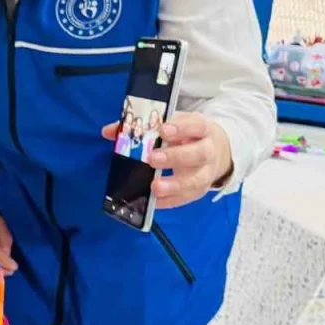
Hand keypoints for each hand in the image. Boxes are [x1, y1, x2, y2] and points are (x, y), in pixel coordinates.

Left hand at [102, 111, 232, 208]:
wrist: (216, 150)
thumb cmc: (187, 134)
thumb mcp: (172, 124)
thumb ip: (143, 127)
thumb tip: (109, 131)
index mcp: (202, 129)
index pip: (196, 125)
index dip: (181, 128)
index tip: (162, 130)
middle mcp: (208, 151)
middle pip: (199, 154)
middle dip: (175, 157)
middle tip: (152, 159)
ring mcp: (206, 172)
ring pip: (196, 180)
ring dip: (174, 185)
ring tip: (155, 187)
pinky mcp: (200, 190)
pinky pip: (187, 198)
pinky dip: (170, 200)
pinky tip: (154, 200)